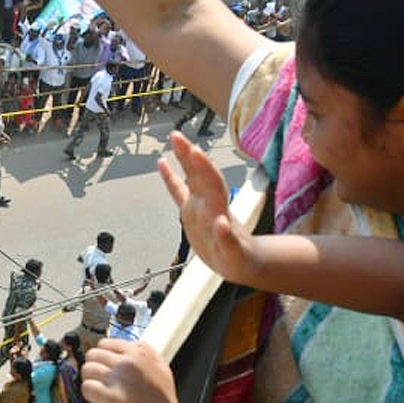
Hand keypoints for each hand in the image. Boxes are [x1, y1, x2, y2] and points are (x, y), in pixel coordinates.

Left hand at [81, 340, 182, 402]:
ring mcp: (119, 379)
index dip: (103, 356)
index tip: (105, 367)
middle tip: (100, 381)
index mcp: (140, 353)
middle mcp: (129, 363)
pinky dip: (89, 395)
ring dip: (90, 380)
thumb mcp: (163, 370)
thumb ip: (148, 354)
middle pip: (93, 354)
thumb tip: (132, 344)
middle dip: (94, 367)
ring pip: (87, 369)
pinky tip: (98, 401)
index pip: (106, 343)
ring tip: (99, 391)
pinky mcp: (110, 397)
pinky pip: (86, 387)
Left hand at [158, 132, 254, 283]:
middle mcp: (212, 207)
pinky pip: (227, 239)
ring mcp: (221, 225)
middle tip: (182, 140)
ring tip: (202, 168)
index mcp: (201, 200)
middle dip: (195, 160)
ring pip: (217, 201)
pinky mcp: (231, 246)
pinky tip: (221, 224)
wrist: (241, 264)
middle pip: (204, 179)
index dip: (184, 156)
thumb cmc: (214, 235)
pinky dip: (224, 232)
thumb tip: (162, 163)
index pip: (193, 173)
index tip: (176, 138)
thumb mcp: (192, 208)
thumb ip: (178, 187)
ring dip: (211, 187)